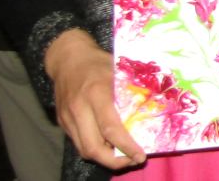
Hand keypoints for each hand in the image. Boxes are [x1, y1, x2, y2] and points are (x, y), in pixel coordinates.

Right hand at [44, 28, 144, 168]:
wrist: (67, 57)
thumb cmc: (98, 62)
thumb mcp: (119, 70)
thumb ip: (132, 90)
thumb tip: (156, 107)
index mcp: (97, 94)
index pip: (111, 129)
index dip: (126, 146)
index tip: (140, 156)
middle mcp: (79, 109)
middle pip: (93, 147)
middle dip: (114, 161)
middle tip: (132, 161)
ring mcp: (68, 117)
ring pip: (84, 149)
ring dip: (104, 158)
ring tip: (123, 156)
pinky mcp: (62, 122)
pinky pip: (78, 142)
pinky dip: (94, 148)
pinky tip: (109, 145)